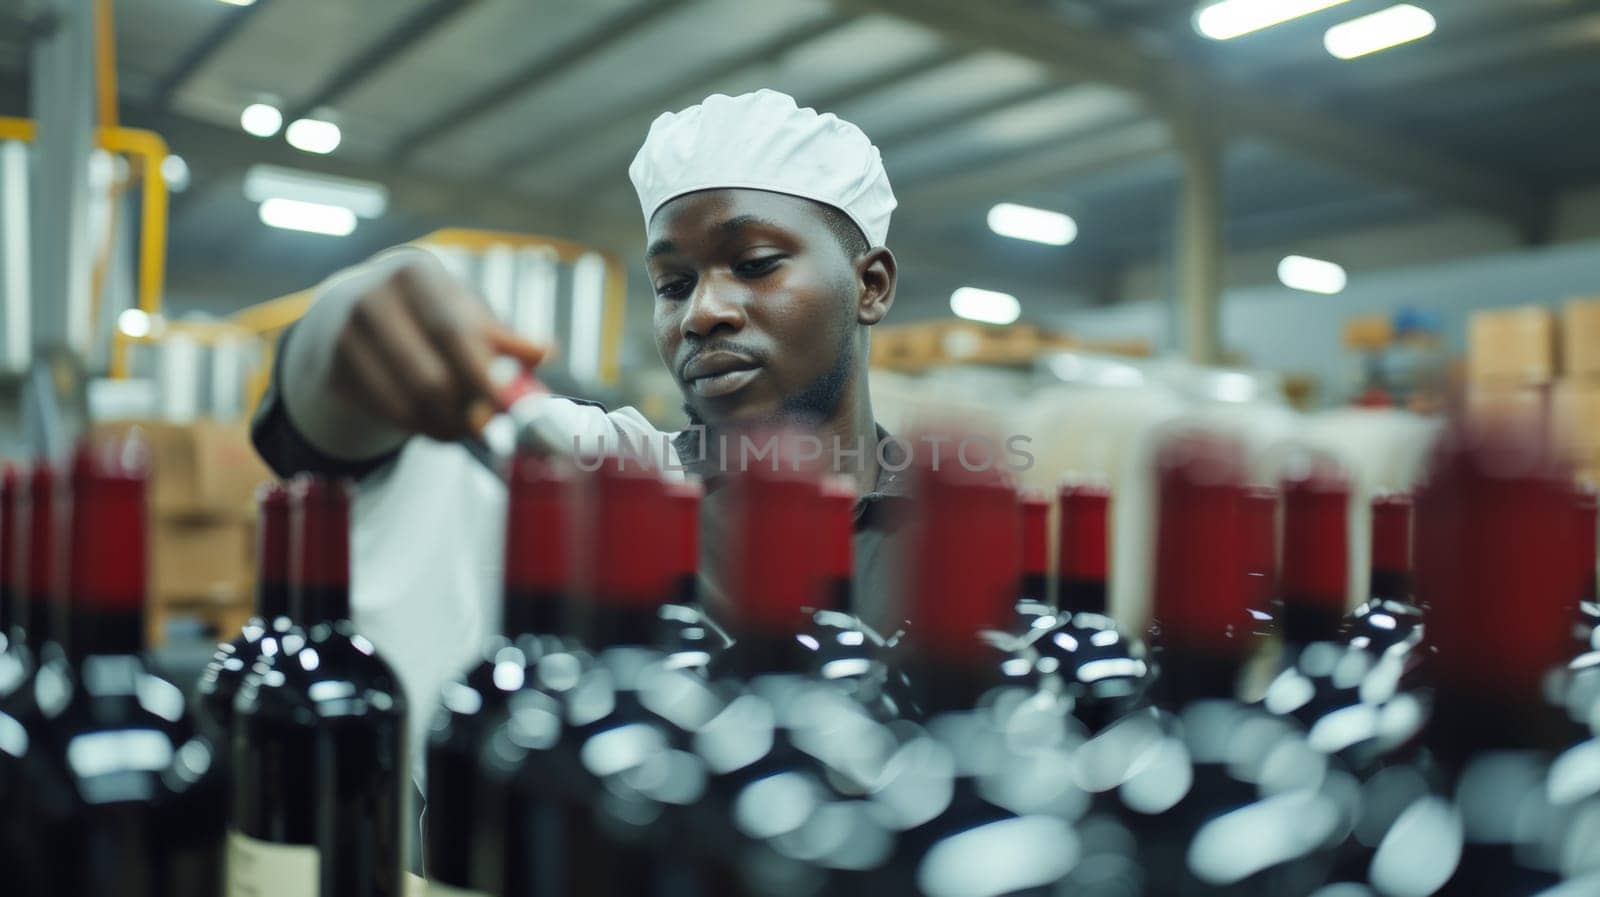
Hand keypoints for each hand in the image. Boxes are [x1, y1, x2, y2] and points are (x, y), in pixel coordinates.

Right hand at [330, 252, 544, 440]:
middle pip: (429, 378)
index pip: (453, 333)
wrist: (351, 308)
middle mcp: (372, 299)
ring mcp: (345, 336)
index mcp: (414, 275)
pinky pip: (385, 414)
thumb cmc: (425, 311)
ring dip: (443, 427)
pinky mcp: (332, 370)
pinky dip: (416, 427)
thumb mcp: (463, 312)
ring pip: (407, 405)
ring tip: (463, 428)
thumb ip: (502, 337)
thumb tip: (543, 353)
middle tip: (488, 429)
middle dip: (466, 414)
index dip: (483, 375)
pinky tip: (430, 421)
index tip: (508, 408)